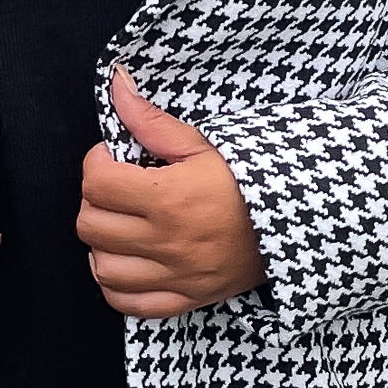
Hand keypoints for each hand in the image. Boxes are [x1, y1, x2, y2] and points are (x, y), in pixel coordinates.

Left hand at [77, 69, 266, 318]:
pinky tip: (125, 263)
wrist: (297, 221)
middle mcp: (167, 241)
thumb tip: (116, 83)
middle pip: (91, 225)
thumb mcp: (202, 145)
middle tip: (115, 191)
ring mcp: (176, 275)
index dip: (96, 164)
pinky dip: (115, 287)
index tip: (112, 159)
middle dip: (95, 202)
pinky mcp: (187, 298)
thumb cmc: (250, 179)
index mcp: (169, 198)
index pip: (97, 184)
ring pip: (102, 268)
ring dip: (101, 245)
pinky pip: (129, 304)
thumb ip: (151, 120)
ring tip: (119, 227)